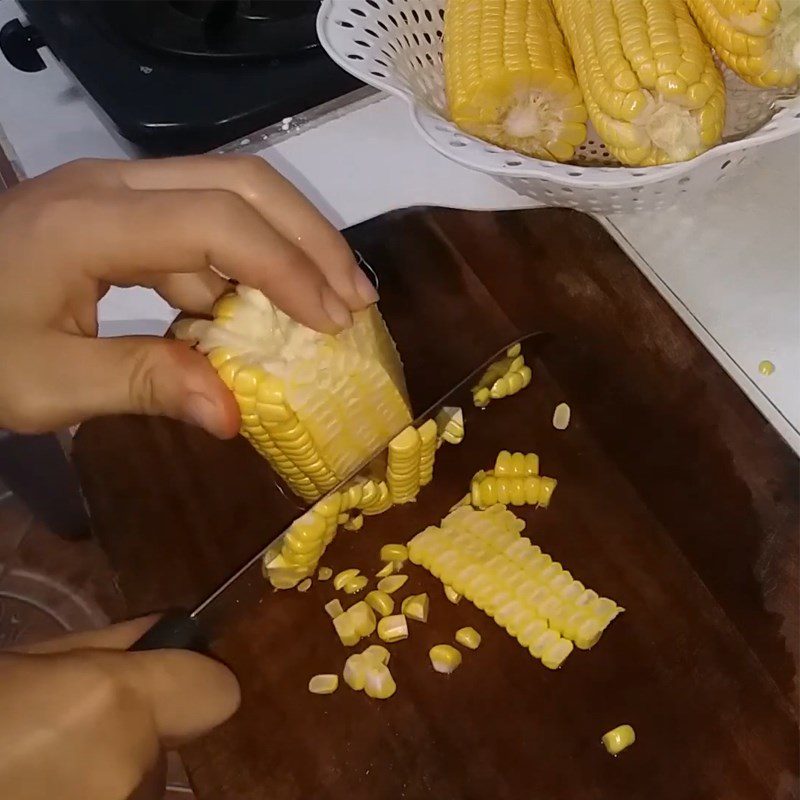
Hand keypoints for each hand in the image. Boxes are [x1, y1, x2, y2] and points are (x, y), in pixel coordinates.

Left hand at [0, 156, 377, 436]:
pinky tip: (257, 314)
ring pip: (228, 194)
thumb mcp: (45, 382)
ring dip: (286, 246)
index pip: (218, 223)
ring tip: (327, 305)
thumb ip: (143, 386)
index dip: (288, 269)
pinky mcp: (119, 211)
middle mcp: (112, 186)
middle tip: (357, 298)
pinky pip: (202, 224)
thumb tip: (233, 416)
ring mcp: (116, 192)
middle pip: (240, 182)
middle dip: (310, 239)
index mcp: (88, 222)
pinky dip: (242, 267)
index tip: (334, 323)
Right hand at [0, 616, 239, 799]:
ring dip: (102, 782)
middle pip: (162, 751)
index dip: (191, 683)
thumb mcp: (20, 662)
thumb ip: (105, 646)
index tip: (162, 684)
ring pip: (133, 791)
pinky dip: (84, 799)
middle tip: (53, 740)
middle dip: (125, 742)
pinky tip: (30, 793)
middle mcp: (127, 773)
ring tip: (29, 776)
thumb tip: (163, 631)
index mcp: (113, 706)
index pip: (217, 692)